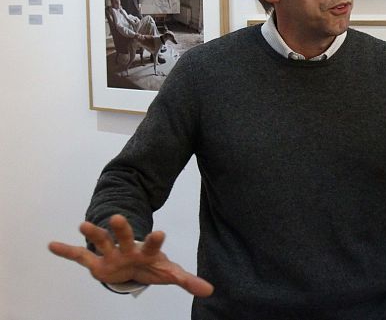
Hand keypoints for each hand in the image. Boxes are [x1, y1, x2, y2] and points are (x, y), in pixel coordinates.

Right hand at [48, 214, 212, 296]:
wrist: (133, 263)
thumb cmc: (152, 266)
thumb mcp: (169, 274)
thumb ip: (187, 280)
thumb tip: (210, 291)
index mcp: (147, 252)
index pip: (153, 244)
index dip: (156, 239)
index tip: (159, 232)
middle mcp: (128, 248)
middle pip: (125, 237)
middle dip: (122, 229)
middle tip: (117, 217)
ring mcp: (111, 254)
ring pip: (101, 241)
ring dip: (93, 233)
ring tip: (82, 224)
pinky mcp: (96, 262)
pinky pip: (79, 256)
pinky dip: (66, 251)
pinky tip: (52, 245)